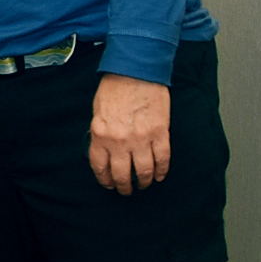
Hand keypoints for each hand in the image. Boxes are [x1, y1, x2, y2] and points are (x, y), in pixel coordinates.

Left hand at [88, 73, 170, 193]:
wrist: (137, 71)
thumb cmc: (115, 87)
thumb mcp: (98, 112)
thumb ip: (100, 133)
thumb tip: (104, 149)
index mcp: (100, 135)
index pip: (100, 167)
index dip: (105, 179)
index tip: (108, 184)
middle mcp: (119, 141)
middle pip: (122, 175)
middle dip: (124, 186)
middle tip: (126, 190)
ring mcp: (141, 139)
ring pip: (144, 171)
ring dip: (144, 181)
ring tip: (144, 184)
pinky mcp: (160, 133)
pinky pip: (162, 159)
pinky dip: (162, 170)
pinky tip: (160, 175)